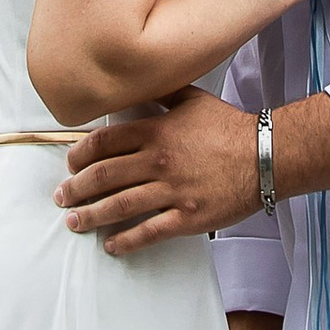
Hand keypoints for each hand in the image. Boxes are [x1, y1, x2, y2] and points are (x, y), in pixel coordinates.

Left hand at [59, 90, 258, 251]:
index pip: (103, 143)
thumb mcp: (192, 99)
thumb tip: (136, 84)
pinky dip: (124, 241)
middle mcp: (158, 162)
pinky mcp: (188, 217)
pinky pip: (148, 233)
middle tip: (62, 197)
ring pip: (118, 206)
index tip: (70, 166)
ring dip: (90, 216)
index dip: (79, 156)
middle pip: (102, 177)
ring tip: (74, 222)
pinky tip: (111, 244)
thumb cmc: (231, 127)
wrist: (267, 155)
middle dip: (75, 189)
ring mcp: (172, 192)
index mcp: (155, 132)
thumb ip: (161, 94)